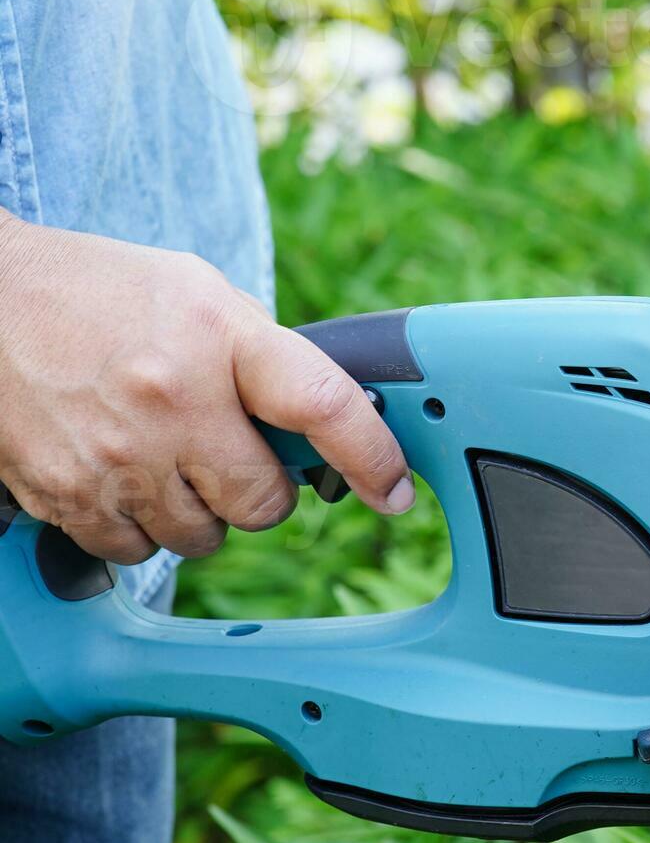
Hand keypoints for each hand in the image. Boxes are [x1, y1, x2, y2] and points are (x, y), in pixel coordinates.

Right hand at [0, 217, 412, 564]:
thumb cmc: (98, 293)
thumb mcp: (198, 293)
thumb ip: (265, 357)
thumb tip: (329, 421)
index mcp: (218, 338)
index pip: (324, 408)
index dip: (372, 458)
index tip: (391, 490)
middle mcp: (171, 401)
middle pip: (262, 504)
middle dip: (257, 491)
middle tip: (225, 456)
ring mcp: (115, 454)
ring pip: (200, 538)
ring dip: (195, 512)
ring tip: (161, 458)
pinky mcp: (63, 493)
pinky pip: (133, 550)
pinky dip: (136, 527)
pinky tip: (118, 476)